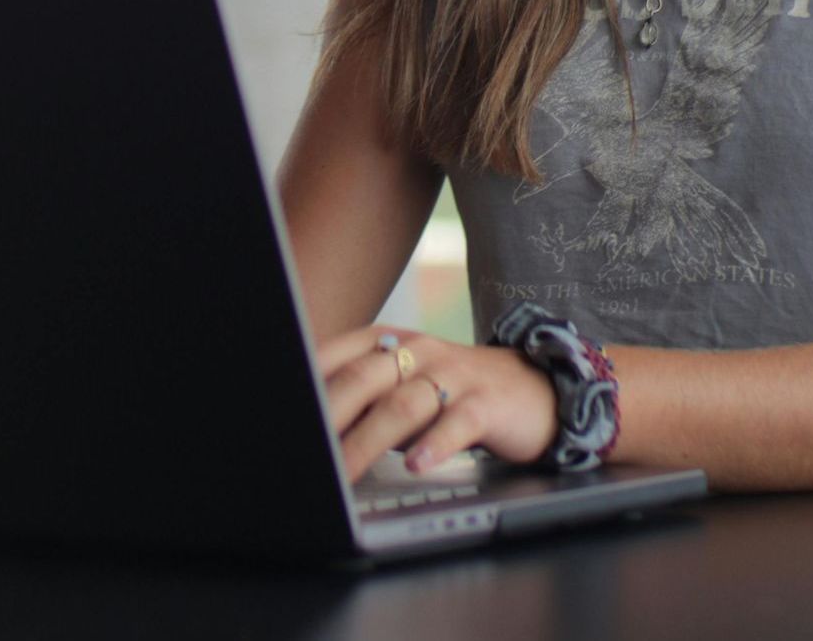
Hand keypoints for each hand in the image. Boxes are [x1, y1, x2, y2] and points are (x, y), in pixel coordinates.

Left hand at [318, 325, 558, 482]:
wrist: (531, 387)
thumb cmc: (450, 393)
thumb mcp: (402, 387)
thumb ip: (362, 400)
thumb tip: (310, 431)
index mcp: (390, 342)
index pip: (337, 355)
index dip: (306, 381)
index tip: (281, 410)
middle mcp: (418, 352)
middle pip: (364, 378)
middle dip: (329, 414)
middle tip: (303, 447)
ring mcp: (453, 376)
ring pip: (403, 405)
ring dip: (369, 441)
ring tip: (343, 470)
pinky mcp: (486, 403)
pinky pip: (458, 423)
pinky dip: (435, 445)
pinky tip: (417, 464)